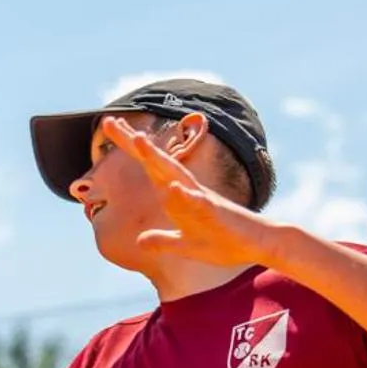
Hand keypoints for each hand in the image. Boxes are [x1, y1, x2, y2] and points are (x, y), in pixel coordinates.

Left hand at [100, 116, 286, 267]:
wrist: (257, 245)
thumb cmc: (224, 242)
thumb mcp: (186, 245)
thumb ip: (164, 241)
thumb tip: (141, 240)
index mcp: (179, 196)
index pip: (150, 168)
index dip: (130, 148)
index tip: (110, 127)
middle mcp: (188, 190)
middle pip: (156, 162)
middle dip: (133, 143)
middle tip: (110, 122)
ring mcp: (201, 199)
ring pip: (175, 174)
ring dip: (157, 158)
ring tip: (138, 140)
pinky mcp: (216, 213)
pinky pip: (198, 203)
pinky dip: (185, 196)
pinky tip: (173, 188)